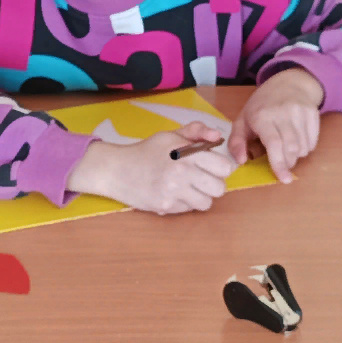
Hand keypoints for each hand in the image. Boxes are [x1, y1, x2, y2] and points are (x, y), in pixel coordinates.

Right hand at [67, 121, 236, 213]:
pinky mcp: (165, 207)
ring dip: (201, 197)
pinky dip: (184, 204)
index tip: (212, 166)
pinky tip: (173, 194)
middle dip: (213, 184)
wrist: (117, 169)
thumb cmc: (146, 151)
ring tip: (189, 189)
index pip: (224, 167)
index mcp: (186, 153)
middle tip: (202, 179)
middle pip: (219, 188)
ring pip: (207, 203)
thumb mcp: (170, 135)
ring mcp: (174, 192)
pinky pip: (189, 210)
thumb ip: (196, 132)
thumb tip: (218, 137)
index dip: (220, 167)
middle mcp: (182, 172)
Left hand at [229, 68, 325, 182]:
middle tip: (282, 162)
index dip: (279, 164)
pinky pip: (313, 142)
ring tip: (287, 148)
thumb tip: (241, 161)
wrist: (289, 83)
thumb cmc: (262, 105)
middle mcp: (283, 113)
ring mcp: (300, 112)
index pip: (274, 144)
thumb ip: (237, 142)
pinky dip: (306, 148)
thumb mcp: (242, 120)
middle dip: (288, 162)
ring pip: (303, 147)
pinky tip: (297, 140)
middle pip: (291, 148)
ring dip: (296, 156)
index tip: (283, 179)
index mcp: (262, 116)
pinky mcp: (313, 113)